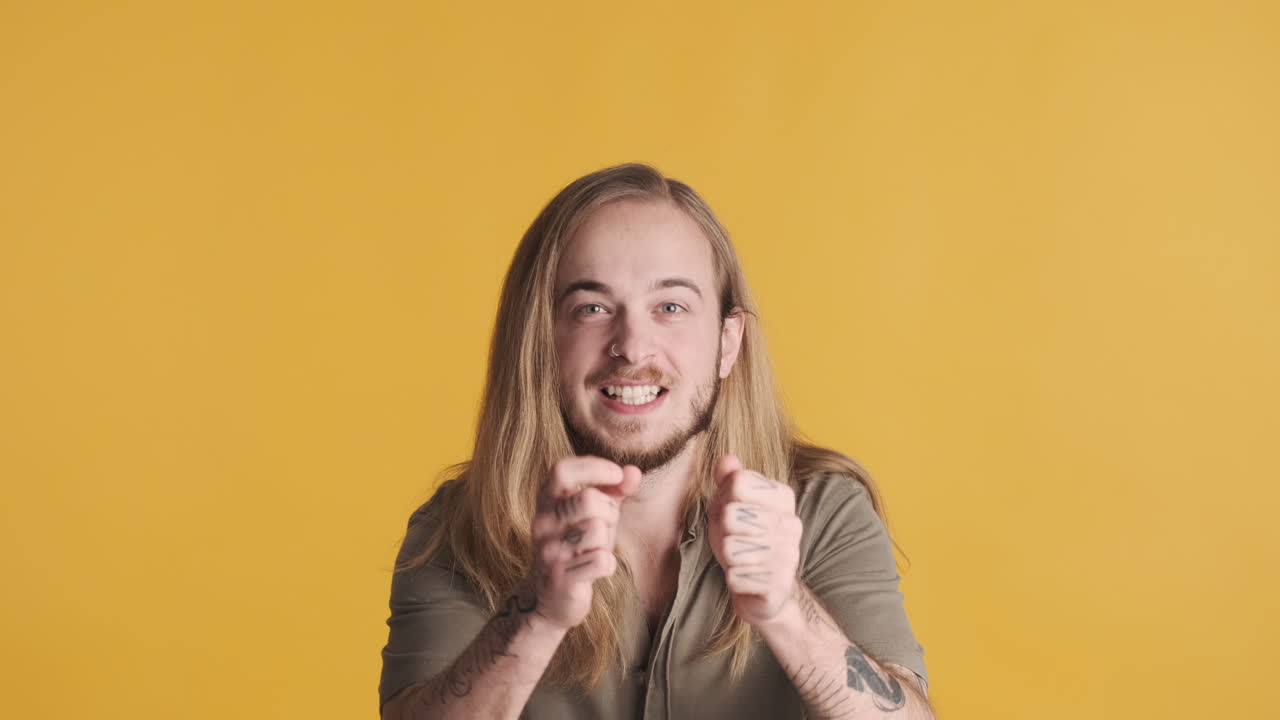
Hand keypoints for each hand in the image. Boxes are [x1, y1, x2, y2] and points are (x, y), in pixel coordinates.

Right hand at [527, 456, 640, 630]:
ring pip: (597, 530)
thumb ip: (613, 491)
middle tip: (606, 526)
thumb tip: (634, 471)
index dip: (594, 467)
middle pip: (588, 499)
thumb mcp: (594, 514)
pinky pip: (602, 560)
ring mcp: (549, 551)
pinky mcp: (561, 578)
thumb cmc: (577, 547)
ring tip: (595, 549)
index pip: (562, 471)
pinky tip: (595, 569)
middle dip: (609, 511)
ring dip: (607, 540)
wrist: (550, 599)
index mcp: (546, 502)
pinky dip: (607, 564)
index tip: (617, 474)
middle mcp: (542, 523)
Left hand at [707, 454, 802, 624]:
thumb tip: (726, 459)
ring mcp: (789, 556)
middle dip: (723, 531)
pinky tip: (746, 579)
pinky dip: (734, 580)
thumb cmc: (743, 541)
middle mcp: (792, 524)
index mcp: (783, 498)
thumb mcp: (730, 506)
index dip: (724, 500)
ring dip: (728, 558)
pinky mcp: (780, 586)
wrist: (764, 590)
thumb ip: (729, 480)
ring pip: (730, 547)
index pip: (738, 482)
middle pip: (731, 514)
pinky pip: (736, 577)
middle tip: (735, 541)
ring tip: (741, 561)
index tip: (734, 514)